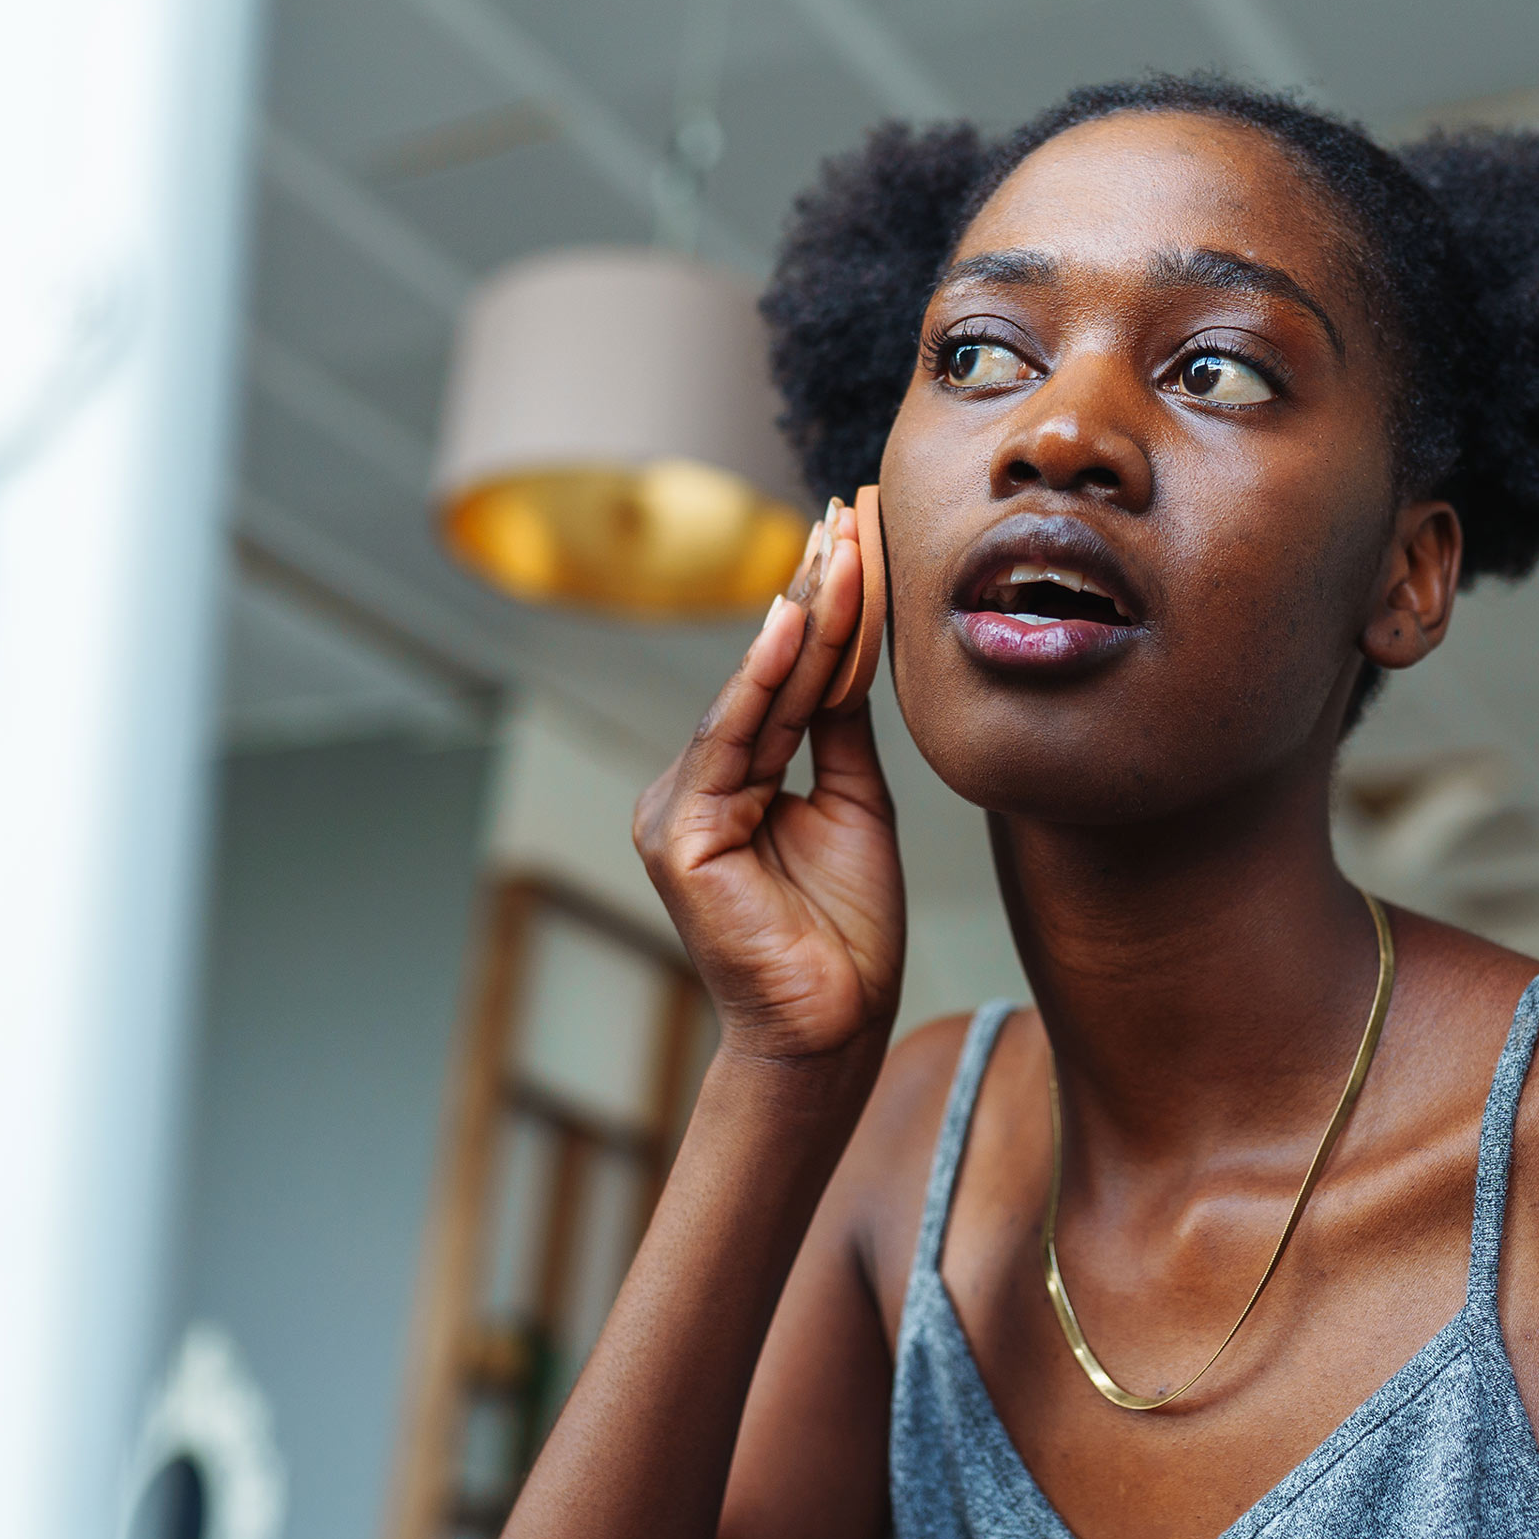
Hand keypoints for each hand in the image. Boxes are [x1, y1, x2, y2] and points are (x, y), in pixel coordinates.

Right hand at [634, 500, 904, 1070]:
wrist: (834, 1025)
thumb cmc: (846, 929)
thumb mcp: (854, 803)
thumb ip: (837, 728)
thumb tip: (849, 646)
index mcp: (732, 779)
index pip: (789, 676)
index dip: (827, 608)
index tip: (860, 533)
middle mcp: (696, 784)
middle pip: (770, 672)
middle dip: (815, 590)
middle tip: (852, 512)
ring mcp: (680, 807)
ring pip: (755, 694)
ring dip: (802, 617)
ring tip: (840, 546)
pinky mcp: (678, 834)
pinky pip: (731, 741)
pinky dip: (763, 680)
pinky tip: (794, 623)